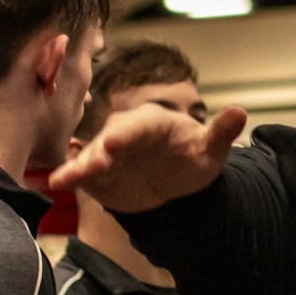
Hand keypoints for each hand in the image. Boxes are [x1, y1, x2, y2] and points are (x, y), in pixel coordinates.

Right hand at [50, 103, 247, 212]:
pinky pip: (82, 173)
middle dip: (98, 151)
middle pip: (108, 140)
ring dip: (78, 167)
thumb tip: (241, 112)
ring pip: (90, 157)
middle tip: (93, 164)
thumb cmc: (193, 157)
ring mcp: (108, 153)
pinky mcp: (97, 173)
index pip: (137, 126)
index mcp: (152, 122)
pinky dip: (69, 177)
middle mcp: (125, 134)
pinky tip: (54, 183)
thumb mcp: (210, 149)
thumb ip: (220, 133)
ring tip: (63, 179)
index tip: (114, 142)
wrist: (177, 182)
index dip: (126, 134)